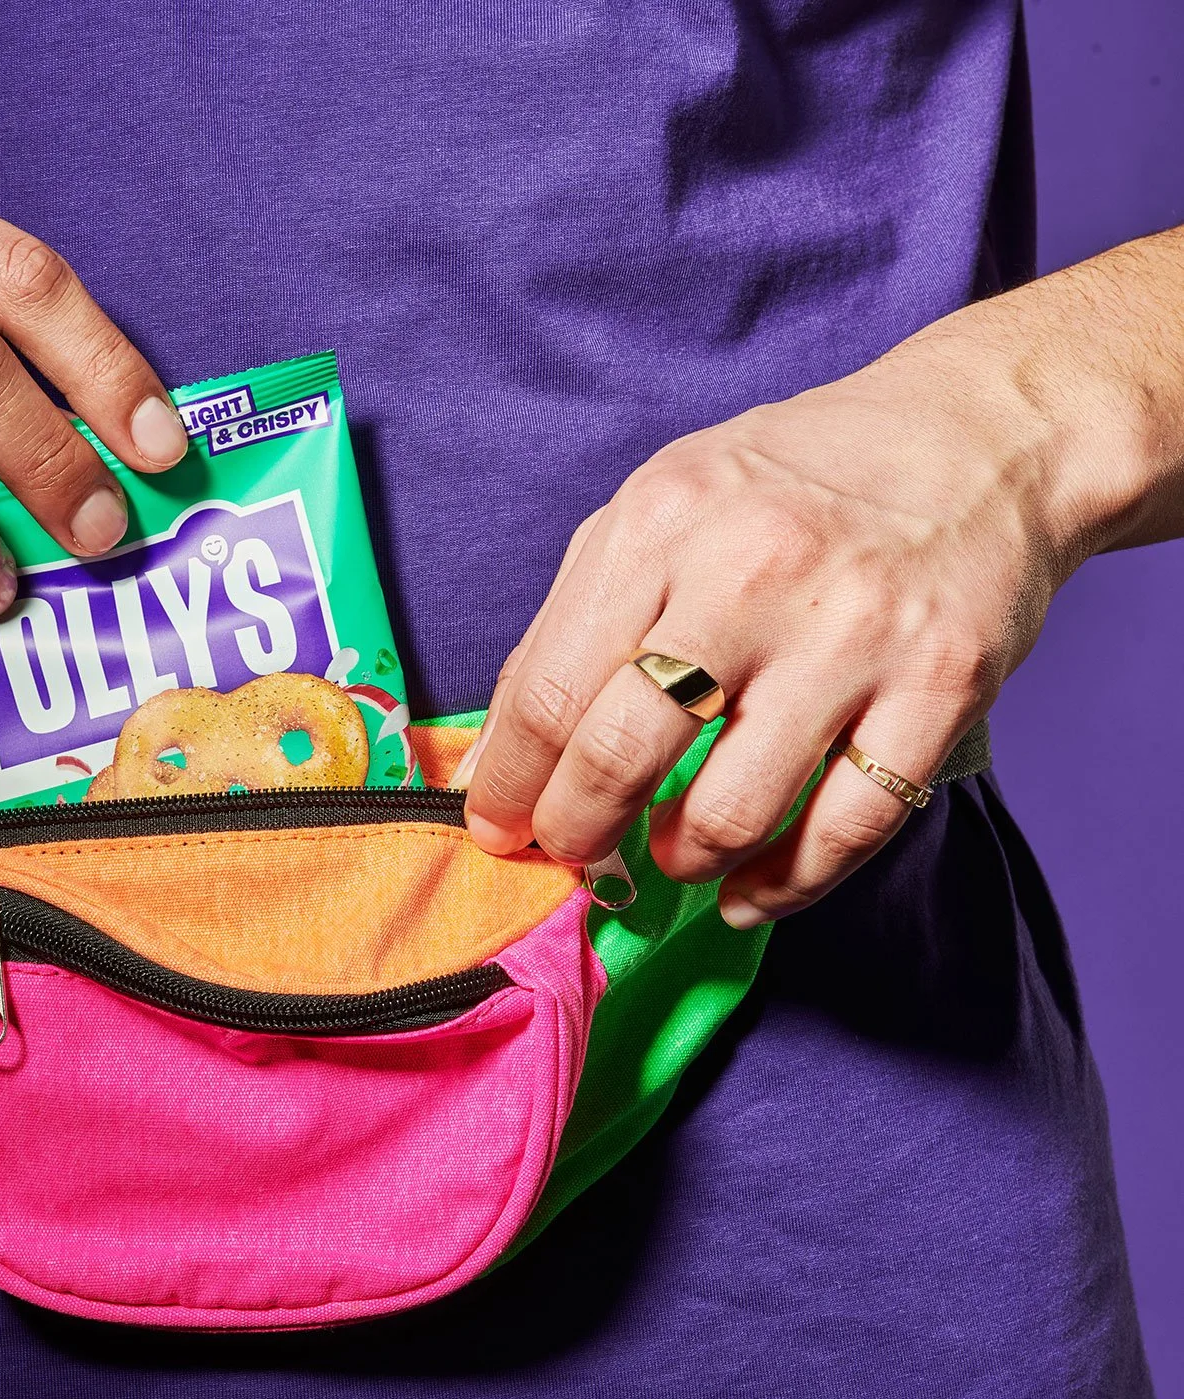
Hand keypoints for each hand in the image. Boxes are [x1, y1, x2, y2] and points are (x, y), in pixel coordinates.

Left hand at [454, 332, 1099, 926]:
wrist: (978, 434)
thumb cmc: (791, 483)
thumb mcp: (655, 511)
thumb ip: (568, 626)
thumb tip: (494, 764)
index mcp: (661, 525)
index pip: (549, 693)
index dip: (510, 785)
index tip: (497, 829)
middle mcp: (751, 576)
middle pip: (622, 756)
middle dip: (579, 833)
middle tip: (579, 855)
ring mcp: (852, 635)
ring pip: (733, 811)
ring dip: (683, 860)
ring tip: (673, 856)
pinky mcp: (941, 686)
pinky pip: (849, 829)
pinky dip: (786, 885)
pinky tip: (750, 889)